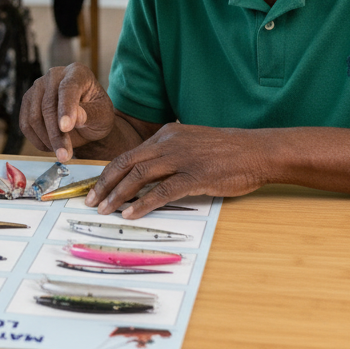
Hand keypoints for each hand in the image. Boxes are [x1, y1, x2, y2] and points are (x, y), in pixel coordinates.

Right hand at [18, 63, 116, 162]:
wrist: (86, 118)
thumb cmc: (97, 113)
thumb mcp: (103, 116)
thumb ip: (90, 115)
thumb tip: (76, 118)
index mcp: (77, 72)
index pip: (68, 88)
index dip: (66, 108)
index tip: (66, 128)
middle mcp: (54, 75)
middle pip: (48, 106)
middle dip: (56, 134)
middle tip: (65, 156)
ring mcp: (38, 87)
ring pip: (34, 117)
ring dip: (47, 140)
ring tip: (62, 151)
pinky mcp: (28, 101)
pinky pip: (25, 124)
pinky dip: (37, 140)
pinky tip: (51, 146)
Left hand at [85, 123, 267, 218]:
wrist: (258, 150)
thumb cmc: (228, 151)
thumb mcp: (192, 143)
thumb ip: (170, 153)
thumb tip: (148, 174)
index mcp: (167, 134)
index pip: (130, 154)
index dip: (110, 172)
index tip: (97, 187)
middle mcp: (169, 143)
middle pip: (127, 163)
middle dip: (105, 184)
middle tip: (91, 201)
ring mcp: (182, 158)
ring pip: (139, 176)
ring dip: (118, 195)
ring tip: (105, 210)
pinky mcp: (196, 175)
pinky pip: (162, 191)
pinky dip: (143, 204)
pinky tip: (131, 214)